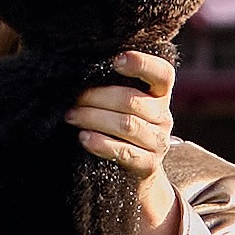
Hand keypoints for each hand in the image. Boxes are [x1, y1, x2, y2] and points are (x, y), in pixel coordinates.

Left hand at [68, 46, 181, 234]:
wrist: (133, 172)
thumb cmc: (117, 126)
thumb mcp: (121, 104)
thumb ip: (109, 85)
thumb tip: (73, 70)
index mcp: (160, 94)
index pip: (162, 73)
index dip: (141, 64)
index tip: (114, 61)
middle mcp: (164, 116)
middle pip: (132, 101)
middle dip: (97, 97)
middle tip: (72, 99)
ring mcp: (158, 142)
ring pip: (126, 125)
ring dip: (94, 118)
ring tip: (70, 116)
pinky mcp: (149, 165)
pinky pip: (124, 152)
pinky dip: (101, 144)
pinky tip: (83, 138)